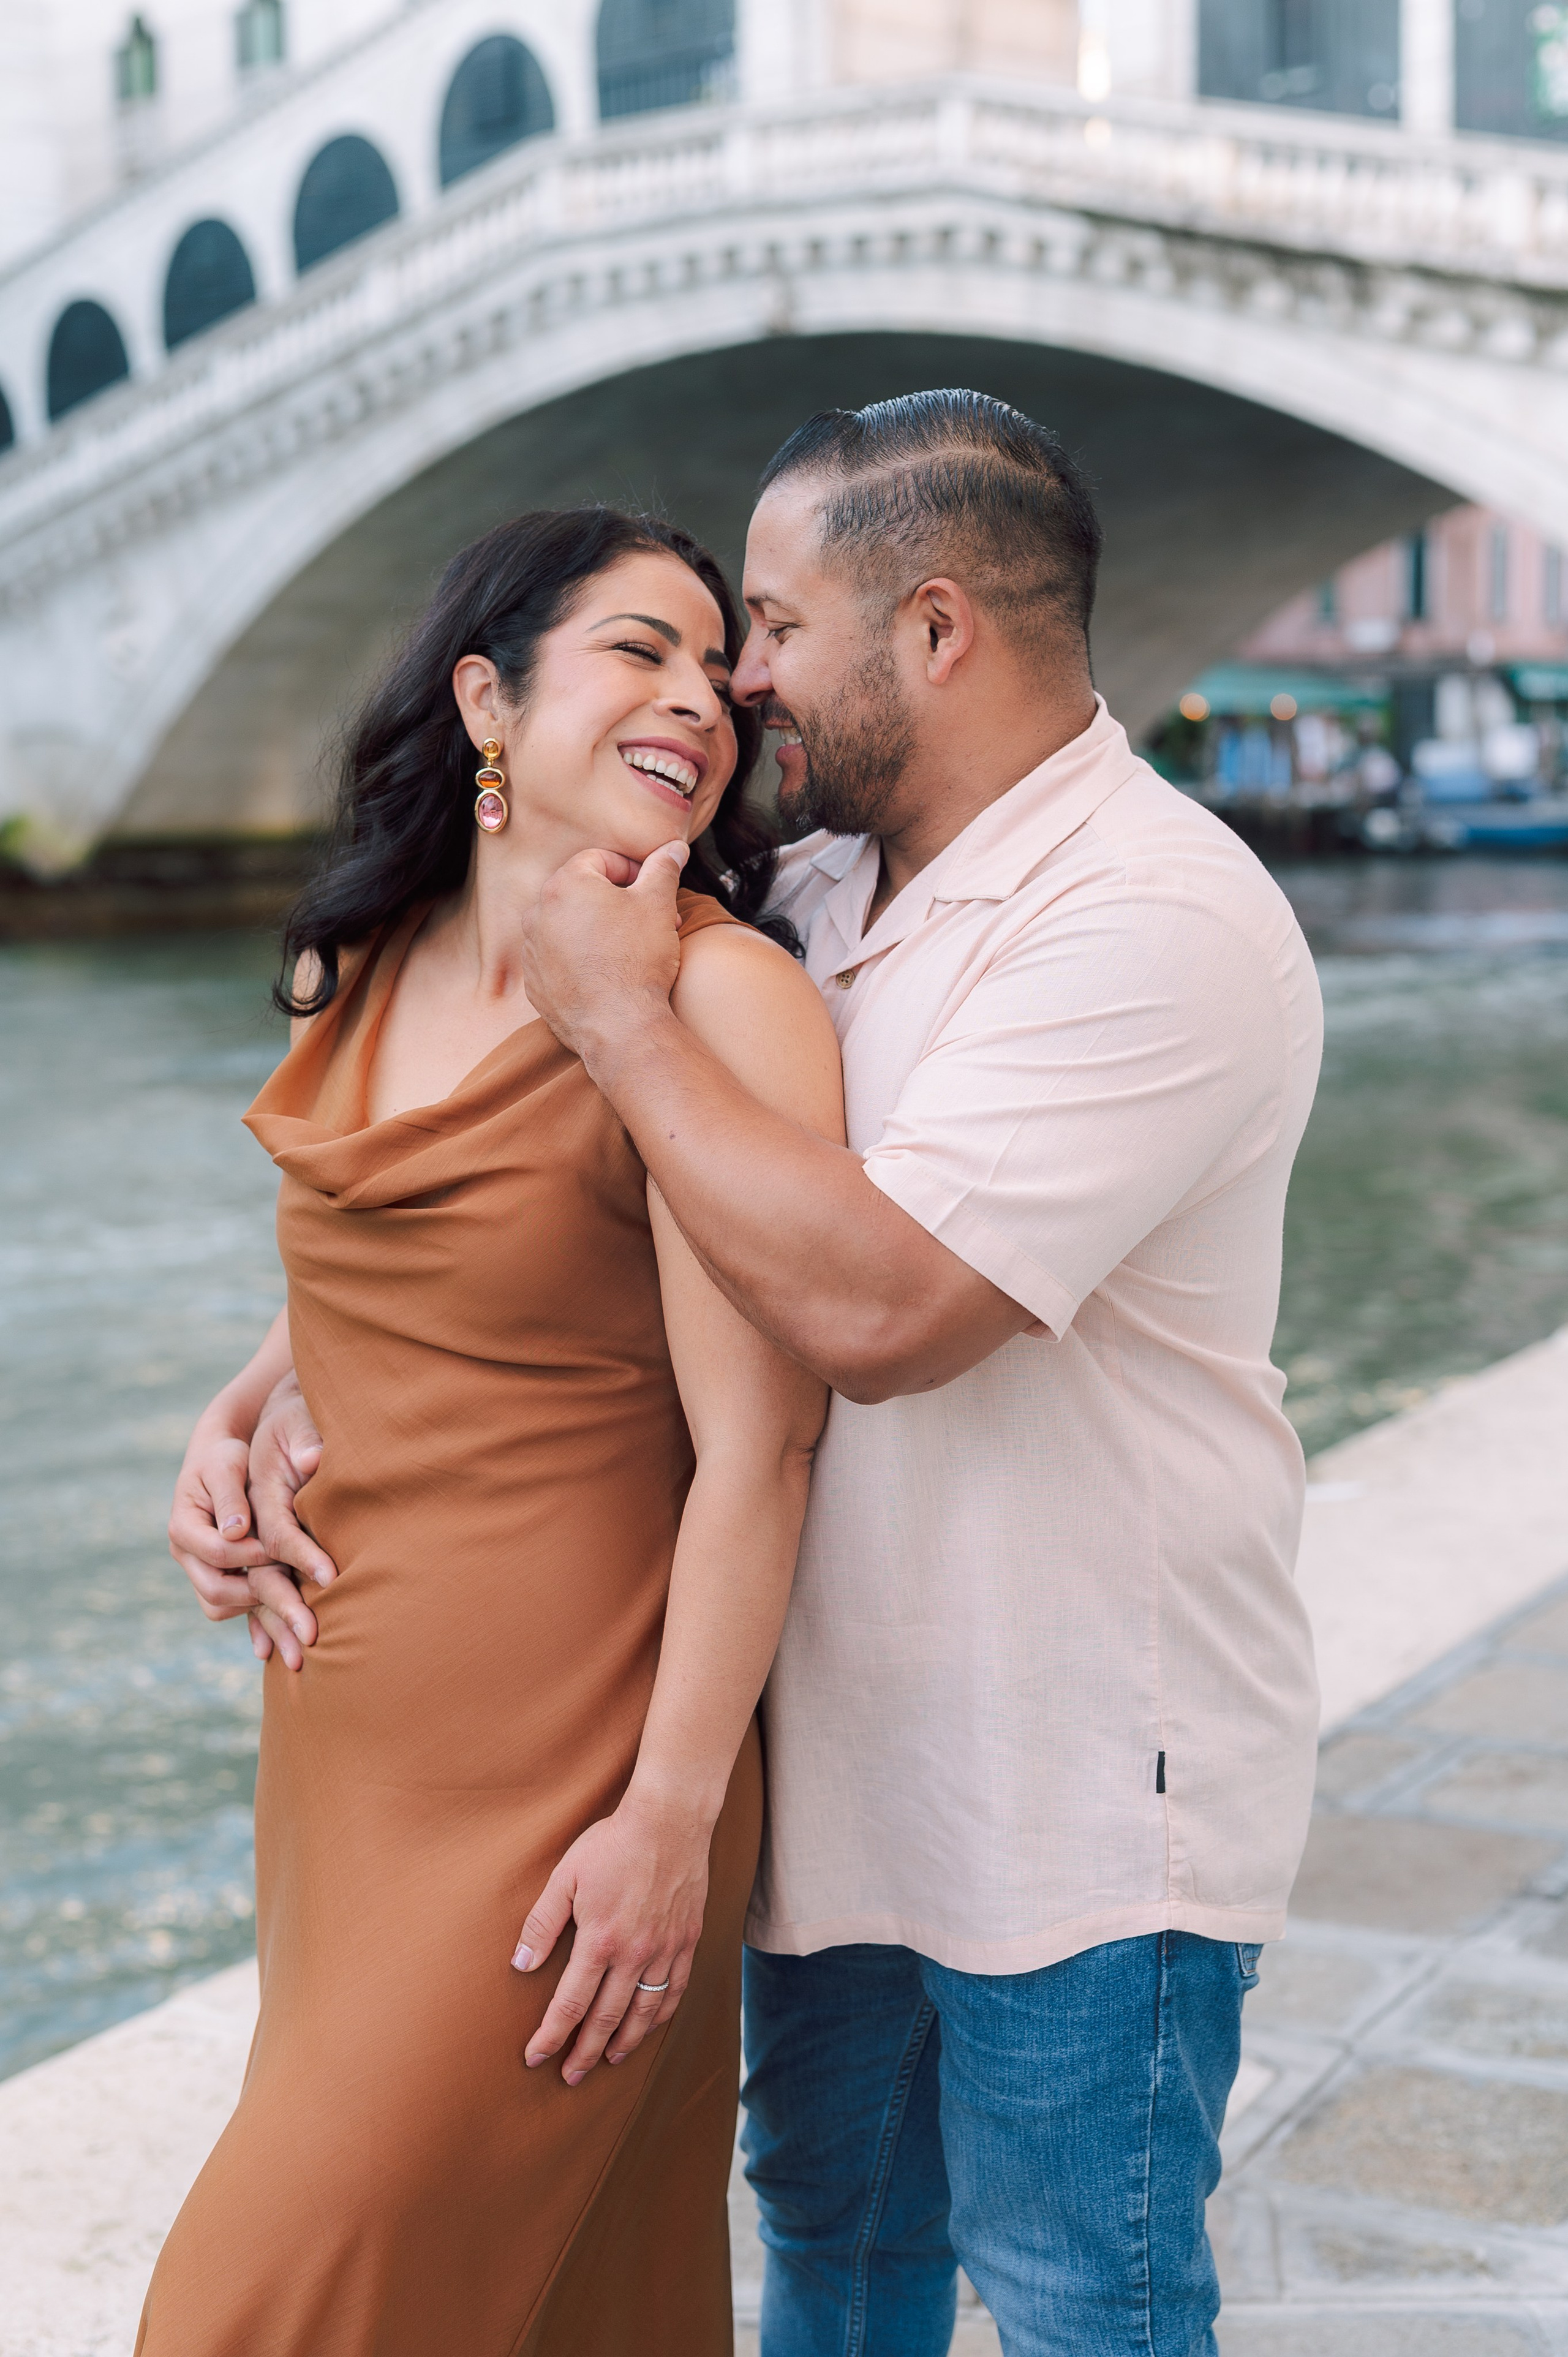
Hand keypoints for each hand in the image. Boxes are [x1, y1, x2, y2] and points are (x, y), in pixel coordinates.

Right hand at [169, 1422, 318, 1668]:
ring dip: (257, 1612)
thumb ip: (230, 1496)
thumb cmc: (227, 1457)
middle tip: (300, 1598)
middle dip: (260, 1595)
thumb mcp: (226, 1466)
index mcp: (183, 1527)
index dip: (252, 1555)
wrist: (220, 1464)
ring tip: (295, 1614)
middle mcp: (186, 1555)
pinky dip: (253, 1623)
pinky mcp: (217, 1579)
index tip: (286, 1552)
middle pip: (216, 1591)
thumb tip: (236, 1531)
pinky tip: (279, 1639)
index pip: (218, 1553)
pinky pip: (230, 1610)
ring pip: (219, 1607)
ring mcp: (198, 1571)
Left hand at [512, 1788, 710, 2083]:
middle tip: (569, 2076)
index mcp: (599, 1941)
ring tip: (608, 2061)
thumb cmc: (611, 1844)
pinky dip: (661, 2015)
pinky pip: (675, 1989)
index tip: (535, 2057)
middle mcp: (634, 1954)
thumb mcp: (564, 1877)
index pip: (570, 2004)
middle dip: (584, 2052)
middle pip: (606, 2018)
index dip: (551, 2035)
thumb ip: (541, 1924)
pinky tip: (650, 2025)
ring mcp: (664, 1949)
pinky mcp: (687, 1939)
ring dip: (625, 2042)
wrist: (669, 1820)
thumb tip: (520, 1966)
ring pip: (644, 2011)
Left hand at [520, 841, 688, 1066]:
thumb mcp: (658, 904)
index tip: (651, 890)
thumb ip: (663, 868)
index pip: (599, 859)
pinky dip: (580, 959)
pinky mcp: (535, 982)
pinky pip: (558, 959)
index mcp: (565, 885)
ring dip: (597, 929)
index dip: (631, 870)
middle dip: (617, 901)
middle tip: (648, 919)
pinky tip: (607, 972)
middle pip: (582, 892)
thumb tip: (673, 848)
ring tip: (629, 947)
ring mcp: (533, 950)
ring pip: (569, 925)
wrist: (618, 1024)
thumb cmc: (637, 959)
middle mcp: (538, 913)